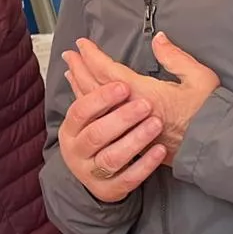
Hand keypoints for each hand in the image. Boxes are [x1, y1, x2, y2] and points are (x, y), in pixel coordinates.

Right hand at [58, 59, 165, 202]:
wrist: (99, 176)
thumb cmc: (101, 132)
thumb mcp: (97, 105)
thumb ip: (100, 76)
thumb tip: (101, 45)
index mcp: (73, 126)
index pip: (81, 110)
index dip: (99, 98)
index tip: (123, 87)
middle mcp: (78, 149)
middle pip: (96, 134)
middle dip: (120, 118)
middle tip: (145, 105)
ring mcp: (93, 171)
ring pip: (112, 157)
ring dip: (134, 140)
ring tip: (155, 125)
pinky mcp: (110, 188)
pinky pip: (128, 178)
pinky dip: (144, 165)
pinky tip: (159, 152)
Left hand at [69, 32, 218, 162]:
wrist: (216, 148)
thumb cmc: (210, 111)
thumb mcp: (199, 77)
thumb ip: (175, 57)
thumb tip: (158, 38)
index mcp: (144, 93)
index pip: (109, 72)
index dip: (92, 57)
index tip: (81, 44)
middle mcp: (131, 111)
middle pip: (96, 88)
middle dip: (80, 69)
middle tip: (68, 55)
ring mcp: (130, 129)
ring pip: (97, 107)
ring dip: (81, 87)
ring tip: (70, 74)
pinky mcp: (133, 141)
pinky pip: (102, 122)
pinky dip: (90, 108)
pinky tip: (85, 102)